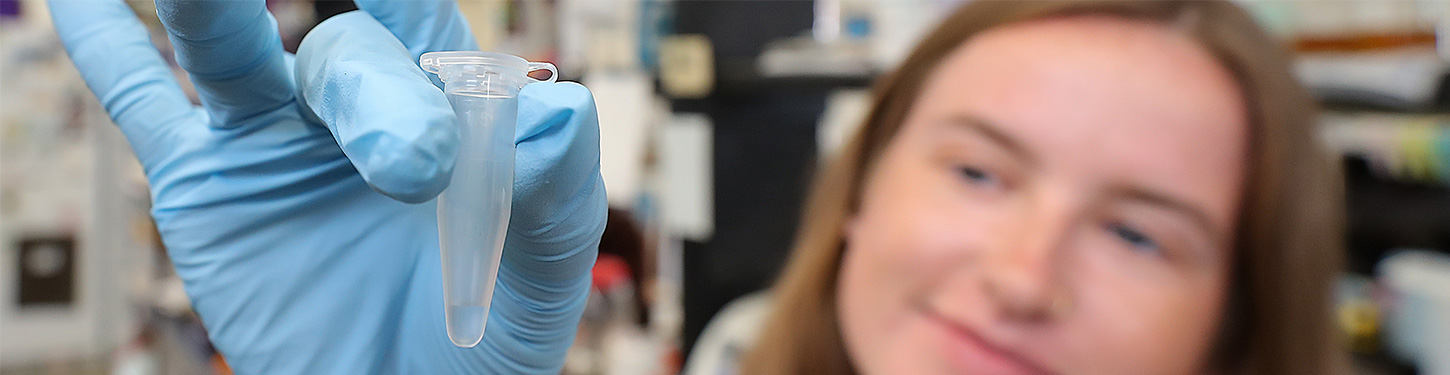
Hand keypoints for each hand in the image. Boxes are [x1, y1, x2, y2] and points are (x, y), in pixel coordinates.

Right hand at [48, 1, 605, 372]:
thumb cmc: (484, 344)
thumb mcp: (539, 279)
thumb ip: (553, 196)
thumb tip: (561, 114)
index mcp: (443, 112)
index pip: (424, 23)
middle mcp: (352, 108)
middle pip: (347, 51)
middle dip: (376, 98)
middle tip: (416, 178)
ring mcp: (272, 139)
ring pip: (231, 47)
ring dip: (210, 3)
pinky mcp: (206, 184)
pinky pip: (146, 105)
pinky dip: (109, 51)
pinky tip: (76, 1)